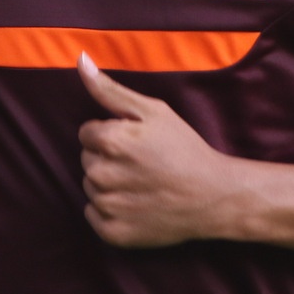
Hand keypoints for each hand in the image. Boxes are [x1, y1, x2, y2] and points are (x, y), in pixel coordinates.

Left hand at [77, 53, 234, 246]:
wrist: (213, 196)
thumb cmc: (184, 148)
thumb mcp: (153, 111)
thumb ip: (110, 89)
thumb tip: (81, 60)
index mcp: (109, 141)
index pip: (87, 133)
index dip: (113, 134)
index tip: (137, 142)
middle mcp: (101, 175)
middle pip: (87, 159)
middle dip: (109, 158)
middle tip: (142, 162)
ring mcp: (107, 206)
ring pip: (91, 186)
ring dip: (109, 183)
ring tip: (142, 183)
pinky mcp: (113, 232)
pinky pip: (94, 214)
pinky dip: (110, 209)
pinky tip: (136, 203)